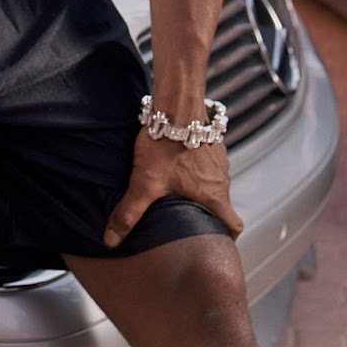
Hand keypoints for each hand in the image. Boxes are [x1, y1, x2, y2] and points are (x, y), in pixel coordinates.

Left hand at [104, 130, 242, 245]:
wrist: (176, 106)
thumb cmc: (165, 145)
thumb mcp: (145, 183)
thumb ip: (129, 213)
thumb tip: (111, 240)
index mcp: (213, 195)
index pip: (234, 224)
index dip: (228, 236)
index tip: (218, 240)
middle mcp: (222, 179)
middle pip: (223, 203)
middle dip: (209, 213)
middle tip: (190, 217)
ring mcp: (219, 159)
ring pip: (216, 181)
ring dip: (203, 187)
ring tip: (181, 189)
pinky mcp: (211, 141)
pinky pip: (209, 161)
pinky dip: (199, 166)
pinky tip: (179, 162)